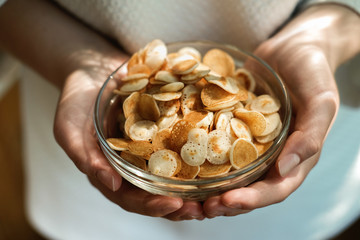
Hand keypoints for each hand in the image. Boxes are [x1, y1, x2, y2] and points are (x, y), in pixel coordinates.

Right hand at [54, 61, 204, 219]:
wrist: (93, 68)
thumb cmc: (75, 99)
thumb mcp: (69, 127)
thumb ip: (84, 156)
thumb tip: (111, 185)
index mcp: (110, 172)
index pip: (132, 199)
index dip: (152, 206)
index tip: (175, 204)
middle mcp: (133, 166)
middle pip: (158, 194)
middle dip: (182, 204)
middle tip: (204, 208)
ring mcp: (150, 149)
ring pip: (174, 175)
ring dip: (195, 186)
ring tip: (217, 192)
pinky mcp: (164, 131)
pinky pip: (182, 146)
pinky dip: (197, 153)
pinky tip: (216, 155)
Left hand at [203, 4, 359, 216]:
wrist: (294, 46)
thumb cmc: (313, 71)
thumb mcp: (321, 101)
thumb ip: (310, 136)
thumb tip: (285, 170)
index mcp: (294, 157)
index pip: (274, 189)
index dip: (251, 200)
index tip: (225, 202)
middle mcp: (269, 155)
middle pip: (247, 188)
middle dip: (223, 201)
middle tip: (196, 207)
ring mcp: (249, 141)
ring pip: (228, 172)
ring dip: (208, 187)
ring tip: (184, 195)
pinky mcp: (231, 125)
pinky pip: (215, 143)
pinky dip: (201, 155)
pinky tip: (180, 157)